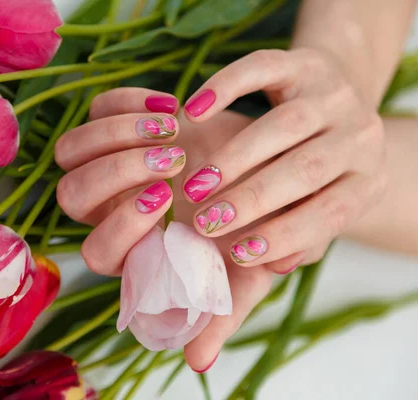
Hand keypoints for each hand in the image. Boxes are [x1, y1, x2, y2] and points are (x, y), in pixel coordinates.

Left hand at [55, 88, 273, 371]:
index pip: (99, 250)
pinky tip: (171, 106)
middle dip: (116, 173)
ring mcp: (104, 163)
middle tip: (170, 157)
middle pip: (72, 196)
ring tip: (172, 127)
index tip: (169, 199)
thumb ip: (220, 314)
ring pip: (71, 151)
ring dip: (117, 135)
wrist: (255, 168)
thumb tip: (198, 364)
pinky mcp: (113, 124)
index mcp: (131, 250)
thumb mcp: (243, 271)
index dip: (124, 225)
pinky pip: (95, 109)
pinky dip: (124, 103)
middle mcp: (107, 209)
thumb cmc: (244, 224)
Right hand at [180, 48, 386, 271]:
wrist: (342, 99)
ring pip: (284, 125)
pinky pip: (263, 69)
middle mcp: (360, 136)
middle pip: (306, 169)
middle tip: (206, 222)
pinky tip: (194, 111)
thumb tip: (274, 266)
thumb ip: (302, 237)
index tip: (238, 254)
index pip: (331, 213)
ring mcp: (334, 95)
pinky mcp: (304, 62)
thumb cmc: (323, 167)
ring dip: (234, 158)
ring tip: (194, 185)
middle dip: (251, 199)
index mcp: (368, 179)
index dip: (284, 236)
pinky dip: (224, 87)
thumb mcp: (322, 203)